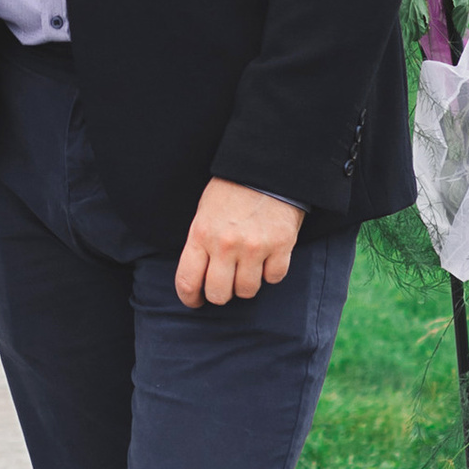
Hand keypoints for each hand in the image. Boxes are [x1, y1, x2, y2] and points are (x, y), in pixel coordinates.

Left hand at [175, 178, 304, 309]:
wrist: (266, 168)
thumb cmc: (231, 191)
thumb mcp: (204, 212)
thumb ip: (200, 243)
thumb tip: (198, 276)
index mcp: (201, 234)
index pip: (188, 281)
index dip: (190, 298)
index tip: (195, 301)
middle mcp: (226, 244)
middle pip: (219, 295)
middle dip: (221, 294)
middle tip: (225, 283)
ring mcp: (255, 247)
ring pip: (247, 291)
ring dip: (247, 284)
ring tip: (247, 266)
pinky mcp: (281, 246)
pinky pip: (274, 278)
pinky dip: (271, 273)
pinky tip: (267, 258)